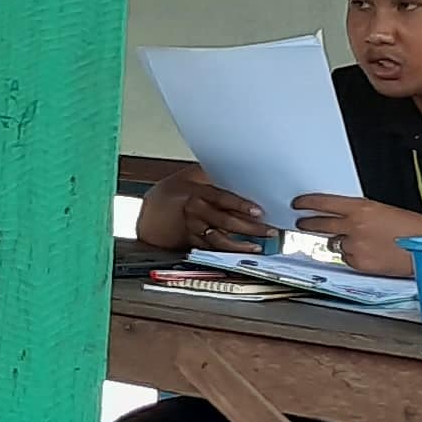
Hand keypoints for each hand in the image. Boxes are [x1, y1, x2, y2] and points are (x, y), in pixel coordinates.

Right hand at [141, 175, 270, 251]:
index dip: (240, 205)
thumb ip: (213, 175)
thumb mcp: (191, 176)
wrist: (151, 210)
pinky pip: (211, 247)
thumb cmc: (175, 191)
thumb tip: (240, 171)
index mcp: (195, 192)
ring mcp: (192, 227)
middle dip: (249, 227)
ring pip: (218, 239)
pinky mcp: (191, 241)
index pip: (222, 198)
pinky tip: (243, 250)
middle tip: (270, 230)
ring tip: (257, 246)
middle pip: (224, 221)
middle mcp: (194, 211)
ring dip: (239, 244)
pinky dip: (228, 251)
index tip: (259, 212)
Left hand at [294, 193, 421, 277]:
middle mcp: (354, 227)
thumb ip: (359, 213)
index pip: (323, 203)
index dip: (307, 203)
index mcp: (361, 208)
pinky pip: (346, 259)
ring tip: (357, 241)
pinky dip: (352, 256)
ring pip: (333, 244)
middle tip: (302, 222)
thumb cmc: (414, 228)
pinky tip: (368, 253)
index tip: (298, 204)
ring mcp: (355, 246)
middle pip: (319, 224)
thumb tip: (341, 217)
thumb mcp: (384, 211)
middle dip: (308, 223)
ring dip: (339, 242)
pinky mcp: (359, 263)